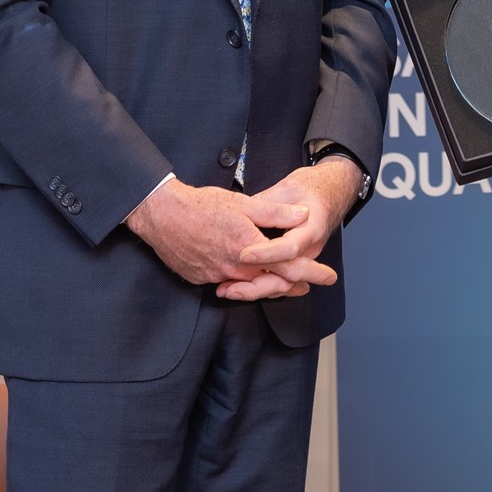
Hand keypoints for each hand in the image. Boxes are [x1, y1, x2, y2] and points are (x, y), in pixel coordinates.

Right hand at [125, 179, 336, 297]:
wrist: (162, 216)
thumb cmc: (202, 206)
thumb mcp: (244, 204)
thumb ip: (276, 213)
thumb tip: (303, 214)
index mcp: (249, 250)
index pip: (289, 268)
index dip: (312, 272)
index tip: (328, 277)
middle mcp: (235, 269)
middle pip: (272, 284)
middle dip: (293, 285)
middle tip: (309, 285)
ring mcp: (217, 277)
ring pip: (250, 287)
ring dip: (270, 286)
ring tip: (286, 284)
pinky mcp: (202, 279)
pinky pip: (229, 284)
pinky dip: (244, 283)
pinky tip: (249, 276)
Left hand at [221, 157, 363, 300]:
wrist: (330, 192)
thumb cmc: (311, 188)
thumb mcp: (288, 188)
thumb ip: (266, 203)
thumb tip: (242, 212)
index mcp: (311, 228)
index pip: (290, 247)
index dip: (266, 253)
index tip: (244, 254)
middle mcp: (310, 248)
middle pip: (287, 275)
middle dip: (258, 284)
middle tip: (231, 287)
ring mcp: (304, 258)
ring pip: (283, 284)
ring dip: (255, 290)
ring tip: (227, 290)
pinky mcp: (295, 262)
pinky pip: (279, 280)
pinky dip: (259, 287)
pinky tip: (237, 288)